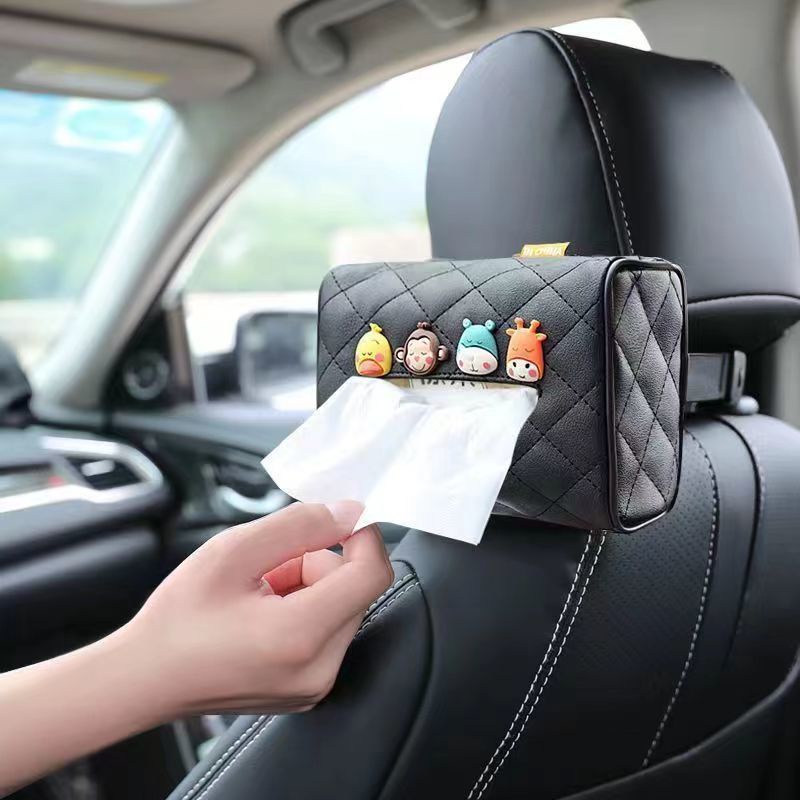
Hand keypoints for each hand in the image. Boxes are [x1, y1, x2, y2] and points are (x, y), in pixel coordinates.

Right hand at [122, 500, 392, 715]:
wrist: (145, 678)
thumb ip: (299, 525)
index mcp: (300, 635)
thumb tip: (348, 512)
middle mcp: (318, 669)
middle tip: (268, 566)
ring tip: (258, 593)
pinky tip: (263, 614)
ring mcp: (314, 685)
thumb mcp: (233, 551)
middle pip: (355, 589)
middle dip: (319, 563)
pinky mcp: (308, 689)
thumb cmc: (177, 618)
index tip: (338, 519)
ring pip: (342, 607)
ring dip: (309, 586)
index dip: (362, 536)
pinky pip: (328, 631)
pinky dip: (305, 611)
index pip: (373, 574)